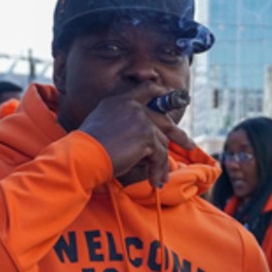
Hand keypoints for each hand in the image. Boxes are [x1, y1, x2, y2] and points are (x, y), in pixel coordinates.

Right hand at [77, 84, 196, 188]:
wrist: (82, 156)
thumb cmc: (86, 147)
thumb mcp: (101, 124)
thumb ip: (120, 120)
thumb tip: (141, 132)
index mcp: (119, 100)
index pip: (146, 90)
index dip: (161, 93)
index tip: (171, 95)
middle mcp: (132, 106)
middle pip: (163, 119)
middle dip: (178, 135)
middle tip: (190, 145)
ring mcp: (141, 119)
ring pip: (161, 142)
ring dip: (161, 163)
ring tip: (160, 178)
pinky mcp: (146, 136)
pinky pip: (159, 155)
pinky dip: (157, 170)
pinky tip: (154, 181)